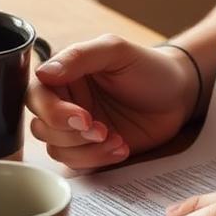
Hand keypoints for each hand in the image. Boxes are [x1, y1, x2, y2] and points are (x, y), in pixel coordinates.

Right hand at [27, 34, 196, 169]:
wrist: (178, 94)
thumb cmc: (148, 67)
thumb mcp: (116, 51)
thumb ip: (79, 57)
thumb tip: (43, 73)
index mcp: (64, 75)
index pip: (37, 96)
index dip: (54, 112)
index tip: (83, 117)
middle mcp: (66, 102)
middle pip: (41, 127)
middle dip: (70, 135)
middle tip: (102, 130)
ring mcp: (78, 129)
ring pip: (56, 150)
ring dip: (85, 150)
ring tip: (115, 139)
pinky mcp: (92, 149)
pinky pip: (78, 164)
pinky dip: (97, 160)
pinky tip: (120, 148)